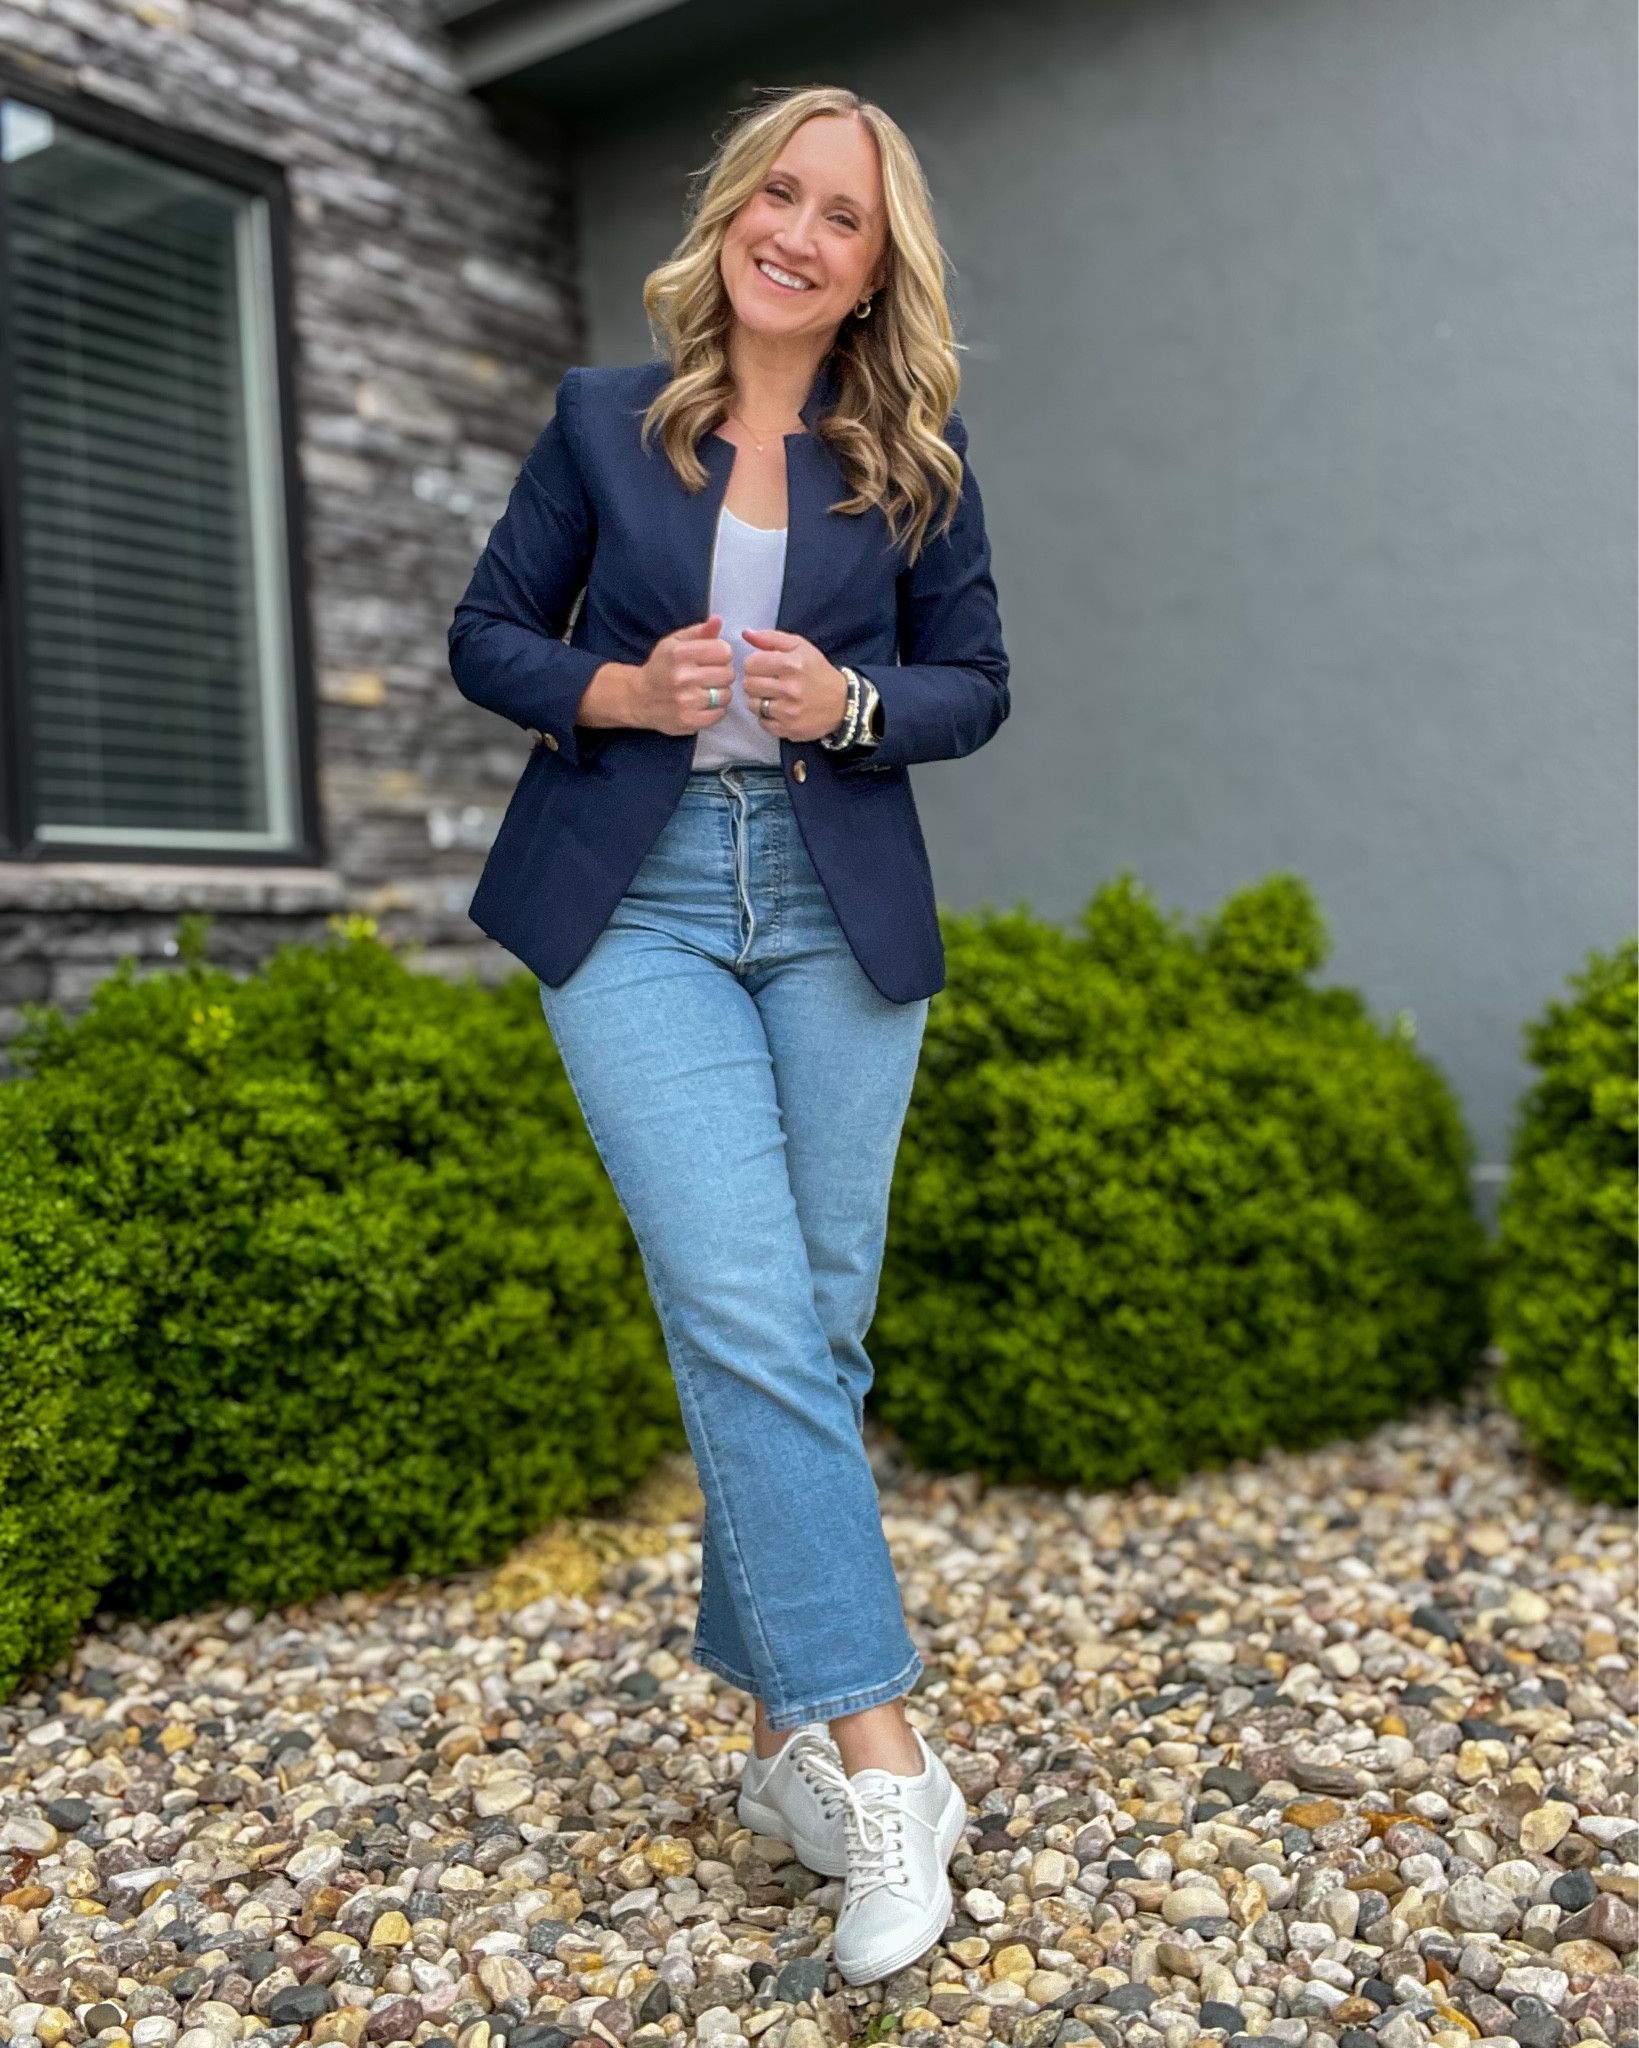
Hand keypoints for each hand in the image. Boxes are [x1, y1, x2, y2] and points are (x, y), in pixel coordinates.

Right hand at [579, 617, 733, 733]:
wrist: (639, 698)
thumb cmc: (661, 666)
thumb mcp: (675, 642)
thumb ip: (699, 632)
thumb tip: (718, 620)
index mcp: (679, 653)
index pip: (723, 651)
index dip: (720, 654)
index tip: (712, 658)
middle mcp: (682, 677)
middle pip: (728, 674)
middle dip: (721, 673)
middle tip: (708, 676)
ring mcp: (686, 701)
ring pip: (725, 695)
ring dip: (720, 693)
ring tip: (706, 690)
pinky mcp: (688, 721)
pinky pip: (719, 714)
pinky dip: (715, 710)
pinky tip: (703, 704)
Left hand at [740, 629, 848, 742]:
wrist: (842, 703)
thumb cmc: (818, 671)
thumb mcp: (800, 647)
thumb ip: (771, 638)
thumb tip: (745, 633)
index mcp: (791, 664)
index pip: (751, 663)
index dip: (755, 664)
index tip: (764, 667)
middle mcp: (789, 689)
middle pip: (748, 685)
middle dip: (755, 682)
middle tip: (768, 682)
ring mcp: (788, 712)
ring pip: (753, 705)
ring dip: (759, 700)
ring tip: (774, 697)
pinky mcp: (788, 729)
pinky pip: (762, 723)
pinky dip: (767, 717)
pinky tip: (779, 711)